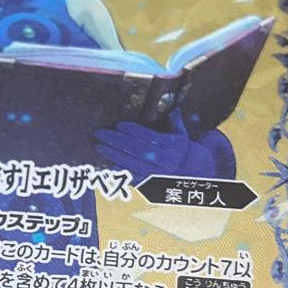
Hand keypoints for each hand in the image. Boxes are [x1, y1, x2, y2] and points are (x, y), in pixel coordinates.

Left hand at [94, 112, 230, 180]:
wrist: (188, 171)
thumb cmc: (179, 147)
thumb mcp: (181, 132)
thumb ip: (175, 119)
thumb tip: (172, 105)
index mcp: (169, 145)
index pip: (149, 137)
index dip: (134, 131)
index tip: (119, 125)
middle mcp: (162, 160)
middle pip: (136, 150)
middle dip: (117, 141)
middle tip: (100, 134)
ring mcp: (154, 172)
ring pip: (132, 164)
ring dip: (114, 155)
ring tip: (99, 147)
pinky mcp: (148, 182)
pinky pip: (132, 177)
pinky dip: (119, 172)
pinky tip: (107, 166)